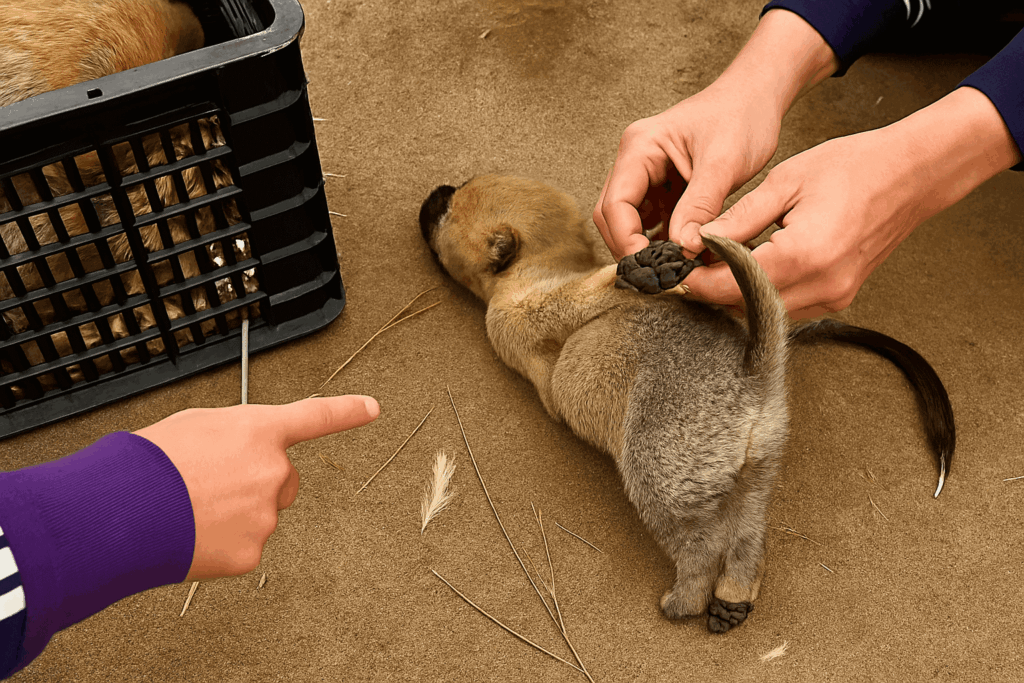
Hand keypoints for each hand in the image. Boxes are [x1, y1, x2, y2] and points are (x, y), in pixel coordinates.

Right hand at [135, 395, 379, 579]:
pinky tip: (192, 535)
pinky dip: (221, 545)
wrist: (120, 512)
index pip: (315, 417)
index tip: (372, 407)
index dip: (346, 411)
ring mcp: (265, 515)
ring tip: (190, 509)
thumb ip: (232, 436)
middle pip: (284, 480)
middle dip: (258, 483)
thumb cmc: (149, 463)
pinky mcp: (251, 553)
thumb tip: (240, 453)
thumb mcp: (194, 425)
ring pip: (260, 515)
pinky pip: (244, 547)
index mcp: (258, 431)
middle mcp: (272, 471)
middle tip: (212, 486)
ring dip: (234, 514)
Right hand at [593, 9, 837, 260]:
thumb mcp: (724, 162)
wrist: (756, 98)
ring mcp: (646, 177)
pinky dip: (663, 242)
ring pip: (629, 223)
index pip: (615, 205)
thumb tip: (683, 248)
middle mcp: (635, 162)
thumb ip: (700, 206)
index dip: (627, 241)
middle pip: (613, 217)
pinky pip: (652, 223)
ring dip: (647, 248)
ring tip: (675, 270)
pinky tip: (685, 256)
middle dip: (632, 249)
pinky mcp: (662, 189)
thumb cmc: (741, 117)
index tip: (653, 269)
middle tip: (662, 277)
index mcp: (640, 148)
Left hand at [684, 86, 1021, 317]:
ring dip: (735, 294)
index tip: (675, 266)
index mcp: (804, 255)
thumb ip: (738, 218)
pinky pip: (786, 308)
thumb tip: (698, 240)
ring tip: (715, 263)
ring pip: (764, 313)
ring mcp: (833, 297)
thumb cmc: (852, 167)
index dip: (697, 280)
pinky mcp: (838, 297)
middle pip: (745, 307)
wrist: (910, 174)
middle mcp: (821, 286)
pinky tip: (747, 269)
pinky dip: (761, 294)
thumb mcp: (785, 182)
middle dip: (712, 289)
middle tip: (690, 264)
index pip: (731, 286)